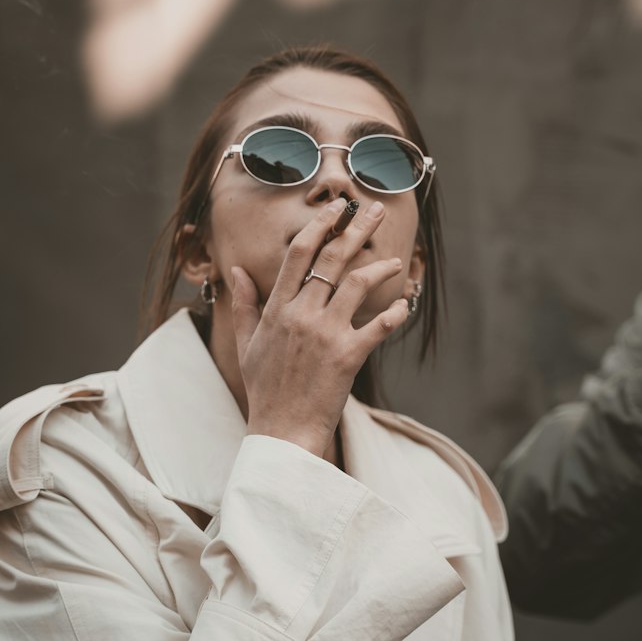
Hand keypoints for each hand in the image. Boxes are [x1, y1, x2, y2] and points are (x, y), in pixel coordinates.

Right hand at [228, 199, 408, 457]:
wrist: (281, 432)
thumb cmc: (265, 390)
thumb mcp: (247, 345)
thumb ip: (245, 305)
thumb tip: (237, 271)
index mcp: (276, 309)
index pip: (298, 253)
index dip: (320, 224)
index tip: (337, 208)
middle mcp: (300, 315)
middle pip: (331, 258)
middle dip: (356, 229)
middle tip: (374, 210)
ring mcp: (324, 334)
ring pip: (357, 283)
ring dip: (379, 267)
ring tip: (394, 261)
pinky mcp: (347, 356)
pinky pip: (378, 326)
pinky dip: (395, 313)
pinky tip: (404, 305)